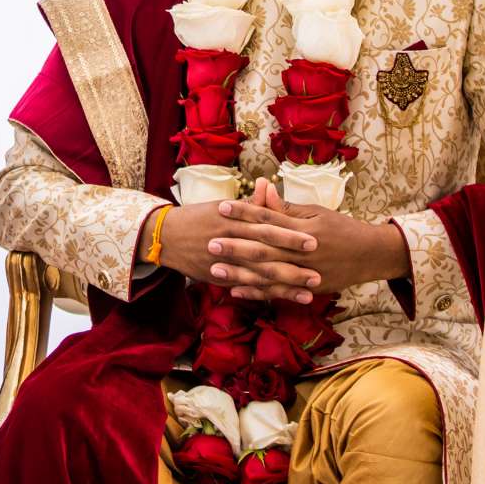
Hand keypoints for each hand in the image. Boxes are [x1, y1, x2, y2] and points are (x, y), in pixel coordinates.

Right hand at [156, 179, 323, 301]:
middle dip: (293, 264)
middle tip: (320, 271)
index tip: (314, 239)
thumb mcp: (222, 206)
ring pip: (259, 276)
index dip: (290, 235)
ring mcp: (224, 263)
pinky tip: (283, 298)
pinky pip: (246, 287)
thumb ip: (249, 202)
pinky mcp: (219, 278)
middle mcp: (230, 242)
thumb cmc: (198, 217)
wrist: (165, 236)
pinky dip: (265, 294)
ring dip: (285, 284)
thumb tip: (268, 185)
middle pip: (266, 255)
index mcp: (233, 220)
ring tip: (310, 290)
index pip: (267, 227)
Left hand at [224, 186, 413, 297]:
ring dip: (240, 272)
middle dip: (235, 246)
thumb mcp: (316, 213)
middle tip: (210, 242)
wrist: (371, 254)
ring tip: (214, 269)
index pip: (269, 218)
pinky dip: (257, 292)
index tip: (222, 207)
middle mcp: (303, 252)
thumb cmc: (341, 228)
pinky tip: (236, 291)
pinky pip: (278, 292)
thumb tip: (262, 189)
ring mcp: (305, 273)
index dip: (245, 212)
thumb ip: (286, 208)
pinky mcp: (307, 289)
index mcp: (304, 228)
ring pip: (267, 274)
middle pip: (264, 248)